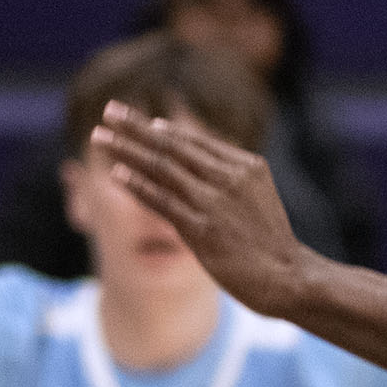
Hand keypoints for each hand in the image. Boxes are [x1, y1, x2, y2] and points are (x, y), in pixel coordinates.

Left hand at [90, 106, 311, 314]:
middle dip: (137, 127)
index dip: (164, 130)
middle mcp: (230, 177)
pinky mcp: (201, 228)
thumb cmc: (270, 240)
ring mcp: (214, 202)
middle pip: (173, 146)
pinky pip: (161, 200)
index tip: (139, 122)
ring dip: (126, 149)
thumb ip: (229, 176)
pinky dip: (137, 184)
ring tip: (99, 136)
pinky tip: (116, 172)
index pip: (196, 141)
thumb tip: (194, 162)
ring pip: (161, 167)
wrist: (287, 276)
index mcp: (247, 165)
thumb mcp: (257, 196)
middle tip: (109, 110)